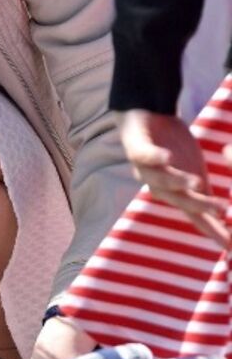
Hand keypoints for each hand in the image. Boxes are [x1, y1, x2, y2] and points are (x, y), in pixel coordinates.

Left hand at [118, 109, 229, 246]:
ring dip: (178, 182)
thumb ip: (203, 193)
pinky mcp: (135, 148)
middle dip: (199, 205)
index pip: (194, 213)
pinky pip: (144, 154)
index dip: (211, 228)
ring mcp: (144, 168)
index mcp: (174, 192)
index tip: (229, 244)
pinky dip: (154, 156)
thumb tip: (223, 216)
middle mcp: (157, 184)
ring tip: (196, 183)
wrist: (147, 114)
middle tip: (221, 210)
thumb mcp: (194, 171)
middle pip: (179, 199)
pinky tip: (167, 157)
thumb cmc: (173, 146)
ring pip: (160, 180)